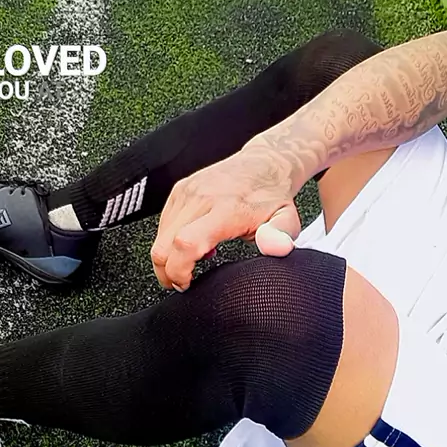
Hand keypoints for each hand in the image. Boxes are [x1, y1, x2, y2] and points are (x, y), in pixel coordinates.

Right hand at [150, 145, 300, 289]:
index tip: (187, 284)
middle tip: (183, 282)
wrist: (265, 163)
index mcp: (226, 209)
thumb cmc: (272, 196)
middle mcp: (202, 198)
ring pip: (159, 237)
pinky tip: (192, 242)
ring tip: (194, 259)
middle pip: (163, 245)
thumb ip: (281, 236)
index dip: (179, 270)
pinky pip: (162, 224)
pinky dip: (170, 240)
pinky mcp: (179, 190)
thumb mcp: (287, 220)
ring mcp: (187, 192)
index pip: (187, 243)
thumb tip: (275, 246)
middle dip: (167, 272)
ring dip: (169, 257)